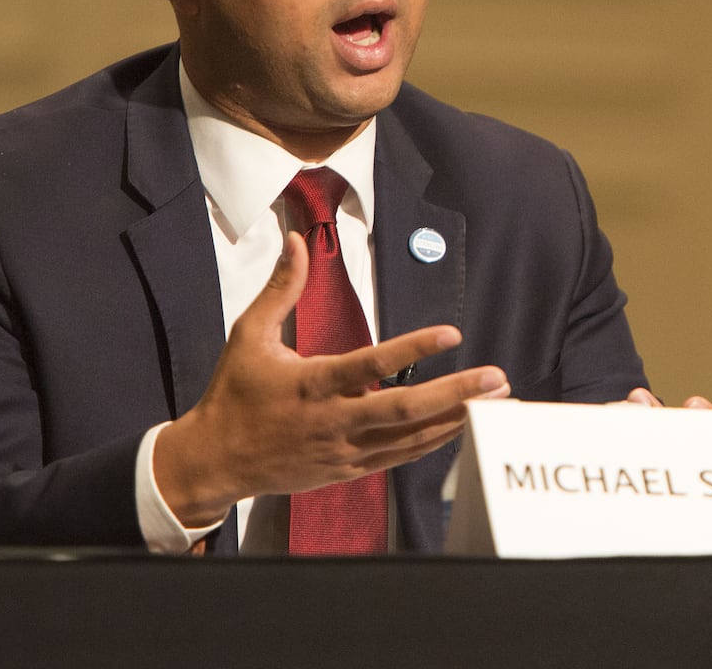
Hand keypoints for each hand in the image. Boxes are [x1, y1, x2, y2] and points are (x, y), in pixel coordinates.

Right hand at [154, 230, 509, 526]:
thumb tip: (296, 240)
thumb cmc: (234, 393)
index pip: (371, 365)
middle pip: (405, 410)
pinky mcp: (348, 470)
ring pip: (410, 439)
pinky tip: (461, 426)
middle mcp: (333, 421)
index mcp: (311, 384)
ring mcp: (344, 451)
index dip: (414, 349)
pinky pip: (399, 457)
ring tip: (496, 402)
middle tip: (496, 378)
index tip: (452, 333)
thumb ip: (281, 289)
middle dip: (455, 394)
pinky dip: (433, 443)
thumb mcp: (249, 335)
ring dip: (456, 419)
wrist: (215, 461)